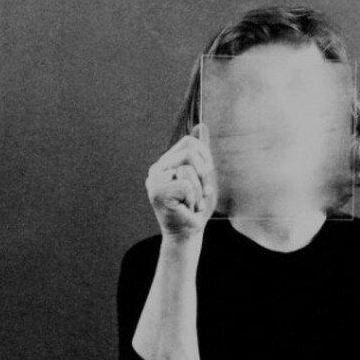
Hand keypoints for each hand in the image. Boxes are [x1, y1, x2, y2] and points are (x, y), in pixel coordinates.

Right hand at [145, 123, 216, 240]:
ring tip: (191, 202)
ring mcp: (154, 179)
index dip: (204, 156)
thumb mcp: (202, 177)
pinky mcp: (157, 192)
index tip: (205, 175)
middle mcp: (157, 169)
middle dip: (202, 175)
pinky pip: (186, 185)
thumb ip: (200, 153)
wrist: (187, 234)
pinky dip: (193, 199)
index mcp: (166, 163)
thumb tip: (201, 125)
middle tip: (197, 194)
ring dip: (198, 190)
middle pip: (190, 153)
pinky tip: (186, 208)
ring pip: (189, 169)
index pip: (189, 143)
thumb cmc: (195, 208)